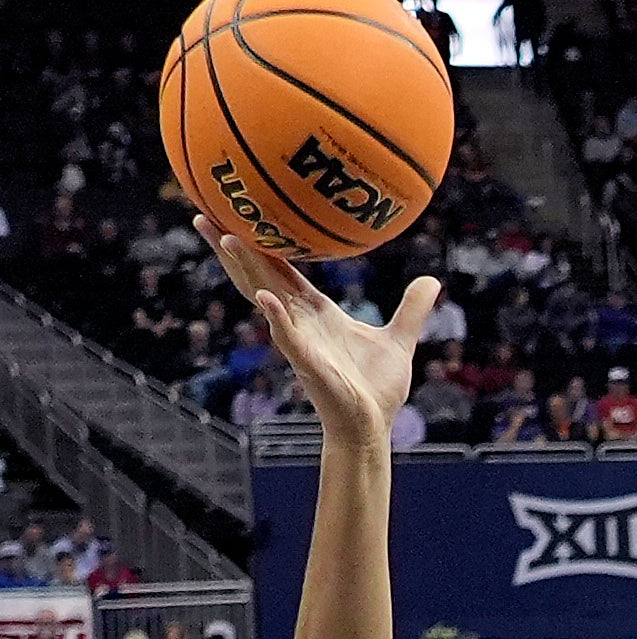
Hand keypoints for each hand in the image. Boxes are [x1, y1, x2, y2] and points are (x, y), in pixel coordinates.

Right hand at [196, 216, 439, 451]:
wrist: (373, 428)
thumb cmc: (377, 389)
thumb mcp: (399, 341)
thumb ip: (412, 310)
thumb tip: (432, 280)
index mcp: (316, 311)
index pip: (279, 267)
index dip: (258, 240)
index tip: (234, 211)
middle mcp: (300, 321)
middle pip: (259, 274)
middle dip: (232, 247)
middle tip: (202, 213)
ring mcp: (300, 341)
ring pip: (266, 298)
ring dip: (246, 270)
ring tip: (226, 237)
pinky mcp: (309, 365)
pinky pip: (289, 338)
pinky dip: (277, 319)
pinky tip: (265, 300)